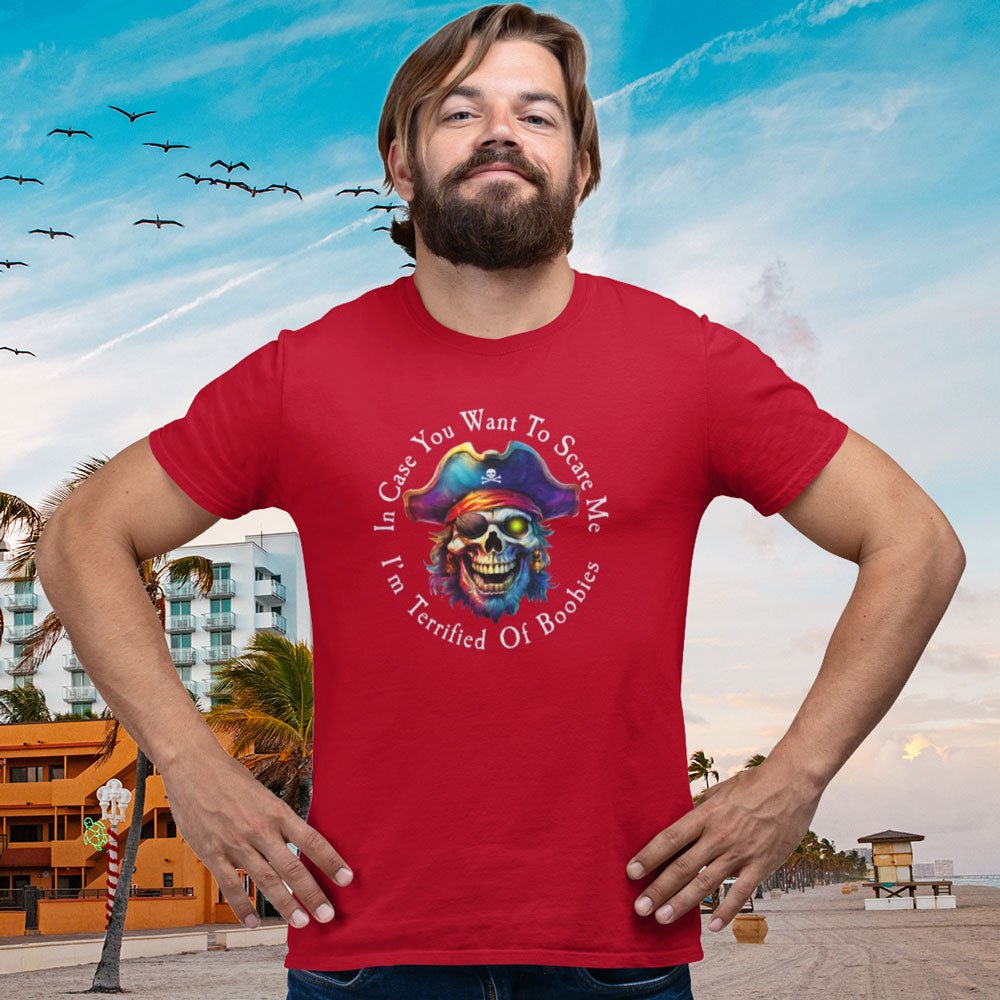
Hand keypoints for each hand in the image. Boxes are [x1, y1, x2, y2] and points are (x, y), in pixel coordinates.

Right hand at [159, 751, 353, 928]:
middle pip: (292, 867)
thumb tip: (295, 841)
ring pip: (265, 880)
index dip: (331, 861)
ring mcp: (236, 843)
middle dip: (312, 894)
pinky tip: (254, 923)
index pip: (311, 840)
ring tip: (300, 922)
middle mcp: (260, 829)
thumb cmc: (230, 777)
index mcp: (277, 811)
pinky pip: (230, 886)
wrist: (193, 767)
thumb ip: (276, 819)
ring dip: (285, 904)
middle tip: (327, 915)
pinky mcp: (212, 853)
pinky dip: (242, 907)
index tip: (347, 878)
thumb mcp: (263, 793)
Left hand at [624, 760, 821, 931]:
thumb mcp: (719, 792)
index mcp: (706, 815)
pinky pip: (740, 893)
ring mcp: (740, 853)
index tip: (631, 872)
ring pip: (705, 884)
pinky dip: (726, 911)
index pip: (670, 839)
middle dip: (658, 889)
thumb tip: (681, 824)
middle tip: (639, 907)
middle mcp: (719, 836)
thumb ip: (701, 811)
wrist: (791, 784)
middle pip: (682, 867)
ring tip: (662, 918)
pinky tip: (712, 927)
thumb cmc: (754, 784)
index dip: (649, 857)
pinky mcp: (761, 865)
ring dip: (682, 903)